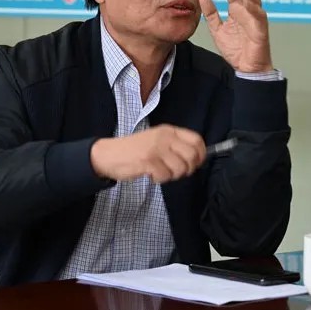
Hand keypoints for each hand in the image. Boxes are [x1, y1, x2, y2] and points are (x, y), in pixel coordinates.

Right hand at [90, 124, 205, 183]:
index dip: (201, 155)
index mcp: (168, 130)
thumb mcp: (157, 140)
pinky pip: (165, 175)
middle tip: (176, 172)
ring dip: (171, 175)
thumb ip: (175, 145)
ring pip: (180, 168)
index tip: (195, 163)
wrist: (109, 154)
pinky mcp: (148, 161)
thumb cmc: (134, 150)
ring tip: (160, 172)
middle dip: (187, 169)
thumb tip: (197, 158)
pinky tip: (151, 174)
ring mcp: (156, 148)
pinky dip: (159, 179)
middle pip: (191, 156)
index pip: (196, 140)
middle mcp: (164, 137)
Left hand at [199, 0, 272, 72]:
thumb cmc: (236, 50)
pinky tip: (245, 1)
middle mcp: (247, 11)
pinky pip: (259, 16)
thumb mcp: (217, 30)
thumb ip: (211, 14)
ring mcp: (255, 18)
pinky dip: (253, 8)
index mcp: (237, 10)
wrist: (246, 68)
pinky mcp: (261, 29)